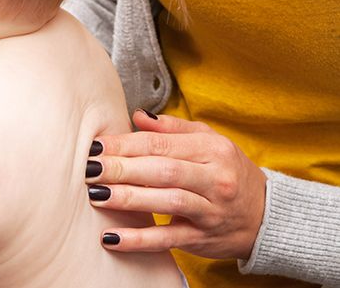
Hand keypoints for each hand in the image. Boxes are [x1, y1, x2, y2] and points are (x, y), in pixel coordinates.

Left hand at [86, 110, 266, 258]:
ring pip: (166, 202)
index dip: (127, 144)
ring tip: (96, 195)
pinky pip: (168, 239)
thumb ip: (174, 128)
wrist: (266, 215)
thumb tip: (137, 116)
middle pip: (163, 170)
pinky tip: (112, 237)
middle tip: (90, 168)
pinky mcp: (203, 239)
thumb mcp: (211, 141)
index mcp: (213, 149)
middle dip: (123, 168)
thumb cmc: (230, 171)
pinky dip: (139, 240)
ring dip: (128, 199)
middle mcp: (215, 178)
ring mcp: (211, 211)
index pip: (162, 143)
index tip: (98, 145)